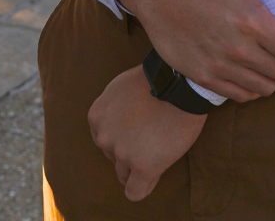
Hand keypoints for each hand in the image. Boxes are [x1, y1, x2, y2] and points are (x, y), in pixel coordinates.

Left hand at [88, 66, 205, 200]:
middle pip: (114, 157)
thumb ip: (112, 111)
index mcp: (96, 117)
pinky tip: (151, 178)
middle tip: (150, 138)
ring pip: (124, 174)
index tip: (137, 132)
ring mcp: (123, 154)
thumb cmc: (154, 82)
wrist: (178, 84)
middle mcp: (105, 137)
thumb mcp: (120, 89)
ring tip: (157, 152)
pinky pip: (135, 192)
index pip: (104, 139)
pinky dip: (141, 188)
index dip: (122, 137)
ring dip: (138, 167)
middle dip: (130, 151)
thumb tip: (115, 128)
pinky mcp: (143, 167)